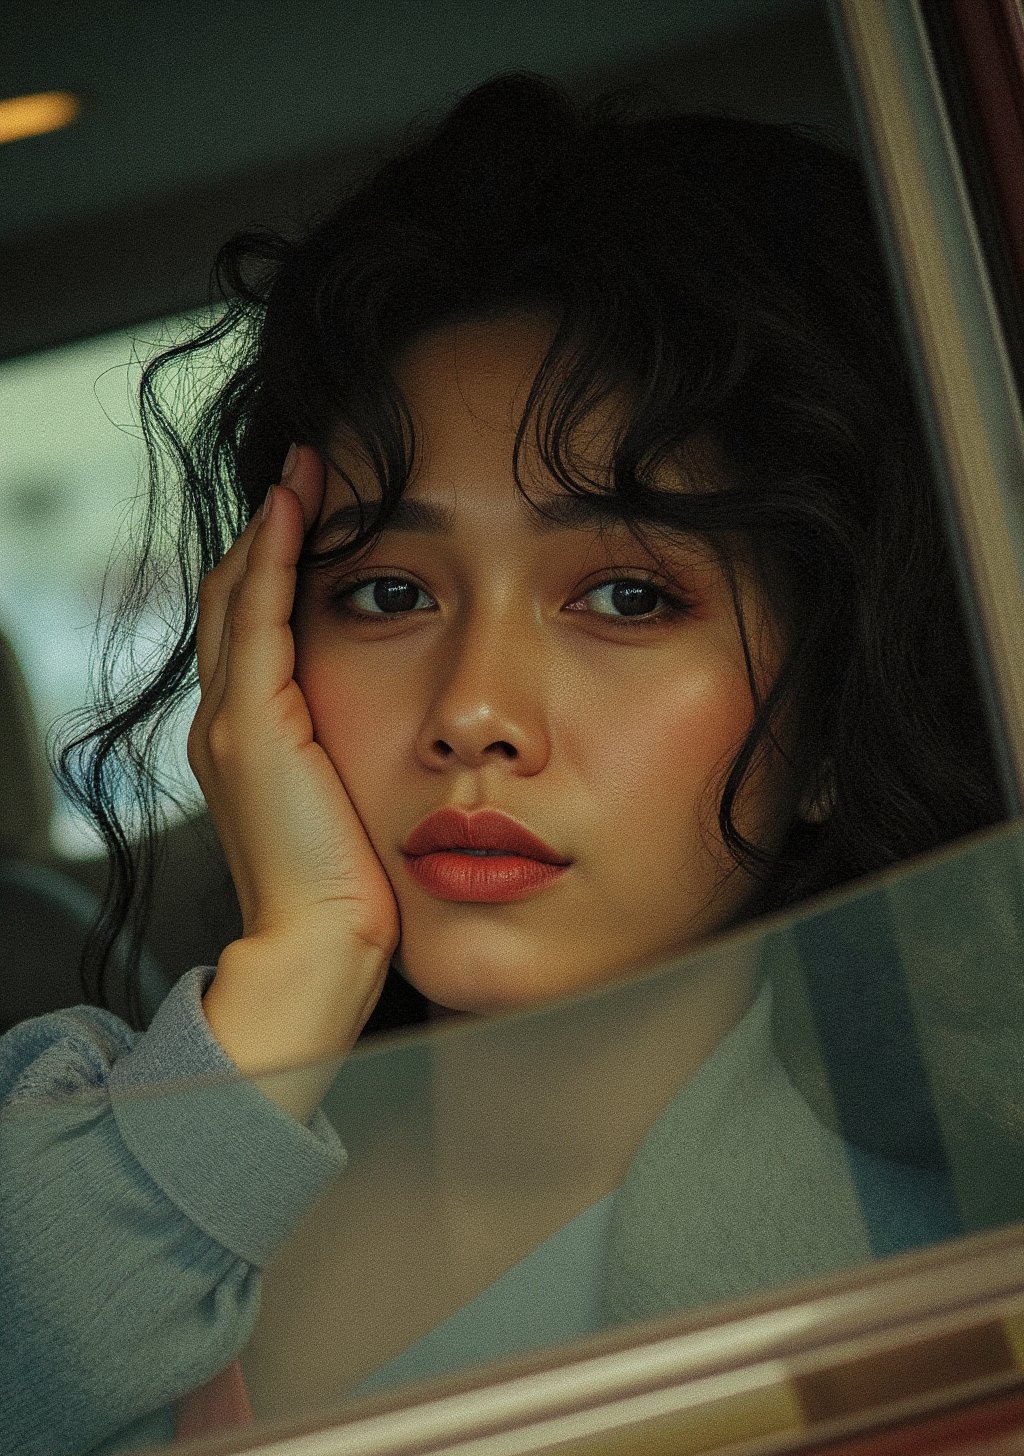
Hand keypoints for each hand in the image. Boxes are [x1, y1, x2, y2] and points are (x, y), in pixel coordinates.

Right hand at [188, 444, 399, 1086]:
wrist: (320, 948)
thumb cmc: (353, 892)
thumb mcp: (357, 807)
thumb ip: (360, 757)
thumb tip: (412, 731)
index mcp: (250, 741)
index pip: (255, 628)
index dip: (278, 566)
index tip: (318, 511)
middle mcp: (225, 722)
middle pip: (236, 598)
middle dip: (270, 530)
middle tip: (307, 468)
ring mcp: (230, 722)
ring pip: (239, 595)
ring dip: (271, 526)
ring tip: (304, 469)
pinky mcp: (251, 727)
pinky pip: (258, 617)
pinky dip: (273, 557)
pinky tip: (298, 507)